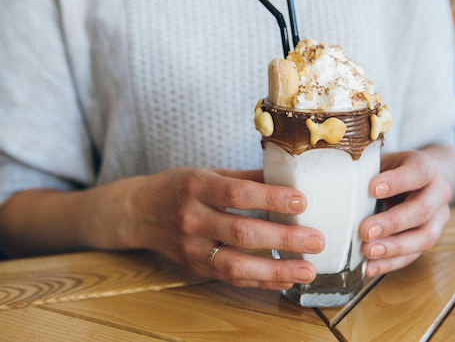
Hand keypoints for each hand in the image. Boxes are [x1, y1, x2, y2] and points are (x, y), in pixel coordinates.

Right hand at [119, 168, 324, 289]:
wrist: (138, 213)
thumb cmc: (178, 187)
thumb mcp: (206, 173)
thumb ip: (244, 178)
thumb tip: (286, 178)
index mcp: (196, 187)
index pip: (238, 194)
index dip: (271, 199)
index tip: (301, 202)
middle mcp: (191, 219)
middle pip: (241, 233)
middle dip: (283, 239)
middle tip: (316, 240)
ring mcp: (191, 248)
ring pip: (236, 265)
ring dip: (276, 270)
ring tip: (307, 270)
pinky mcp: (194, 267)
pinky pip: (231, 278)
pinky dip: (260, 281)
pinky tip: (285, 278)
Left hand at [359, 149, 452, 277]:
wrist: (414, 181)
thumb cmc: (389, 170)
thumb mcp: (380, 162)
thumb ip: (366, 171)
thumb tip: (336, 183)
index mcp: (426, 167)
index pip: (419, 172)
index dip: (398, 181)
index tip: (373, 189)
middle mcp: (438, 192)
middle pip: (422, 209)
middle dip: (393, 222)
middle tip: (365, 230)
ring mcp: (438, 218)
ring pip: (424, 237)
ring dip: (394, 247)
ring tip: (368, 251)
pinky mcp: (428, 238)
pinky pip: (414, 255)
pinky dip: (390, 263)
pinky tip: (369, 267)